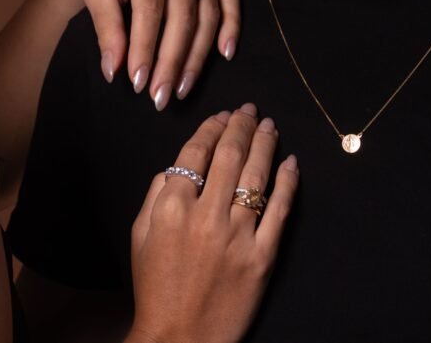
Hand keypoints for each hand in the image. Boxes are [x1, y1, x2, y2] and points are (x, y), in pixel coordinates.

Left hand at [71, 0, 240, 110]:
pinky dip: (231, 27)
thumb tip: (114, 70)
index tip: (138, 84)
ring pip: (208, 14)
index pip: (149, 10)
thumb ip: (107, 29)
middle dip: (172, 61)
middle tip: (161, 96)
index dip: (145, 50)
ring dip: (197, 56)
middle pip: (182, 16)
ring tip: (182, 88)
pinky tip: (224, 55)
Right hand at [127, 104, 298, 342]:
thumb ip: (155, 194)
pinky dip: (287, 182)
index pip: (196, 152)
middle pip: (230, 156)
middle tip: (250, 110)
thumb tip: (176, 164)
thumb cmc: (156, 287)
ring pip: (256, 176)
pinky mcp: (262, 256)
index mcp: (171, 208)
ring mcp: (237, 236)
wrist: (180, 336)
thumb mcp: (139, 235)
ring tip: (269, 126)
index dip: (211, 127)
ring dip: (265, 144)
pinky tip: (290, 163)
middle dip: (241, 126)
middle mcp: (205, 216)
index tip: (222, 115)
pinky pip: (279, 211)